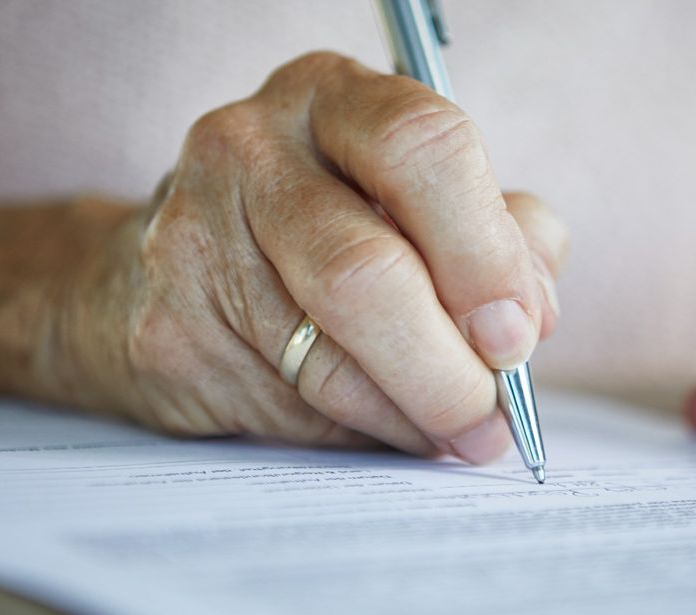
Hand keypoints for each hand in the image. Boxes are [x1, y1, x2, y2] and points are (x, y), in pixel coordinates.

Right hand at [58, 52, 566, 460]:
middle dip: (448, 367)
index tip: (518, 334)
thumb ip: (496, 240)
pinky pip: (287, 407)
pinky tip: (381, 426)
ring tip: (454, 433)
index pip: (424, 148)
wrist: (166, 277)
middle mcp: (250, 148)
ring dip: (412, 415)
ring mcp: (191, 235)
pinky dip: (355, 433)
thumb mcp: (419, 207)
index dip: (484, 255)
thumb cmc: (326, 235)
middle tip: (491, 416)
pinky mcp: (166, 330)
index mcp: (333, 99)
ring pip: (328, 359)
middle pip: (366, 270)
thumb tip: (530, 316)